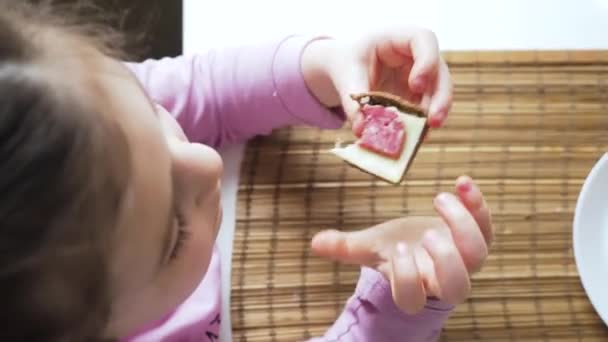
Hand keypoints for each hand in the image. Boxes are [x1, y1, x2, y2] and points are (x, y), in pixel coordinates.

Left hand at [302, 26, 452, 129]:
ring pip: (438, 94)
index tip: (415, 84)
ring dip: (433, 115)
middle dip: (440, 97)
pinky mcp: (418, 97)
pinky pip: (425, 111)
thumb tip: (362, 130)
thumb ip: (354, 100)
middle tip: (433, 121)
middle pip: (439, 71)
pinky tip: (414, 140)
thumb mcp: (346, 75)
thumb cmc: (348, 63)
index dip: (426, 61)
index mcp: (399, 38)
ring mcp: (421, 77)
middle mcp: (416, 57)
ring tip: (423, 136)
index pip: (424, 40)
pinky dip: (420, 125)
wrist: (346, 70)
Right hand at [310, 176, 492, 314]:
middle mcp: (443, 277)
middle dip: (446, 261)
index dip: (406, 278)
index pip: (412, 298)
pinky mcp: (479, 236)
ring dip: (463, 225)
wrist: (425, 245)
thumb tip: (315, 242)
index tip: (397, 248)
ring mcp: (466, 258)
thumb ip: (345, 246)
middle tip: (426, 235)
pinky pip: (487, 224)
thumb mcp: (371, 247)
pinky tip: (462, 181)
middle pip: (457, 287)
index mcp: (413, 284)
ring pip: (478, 254)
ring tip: (440, 198)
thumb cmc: (397, 250)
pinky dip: (477, 203)